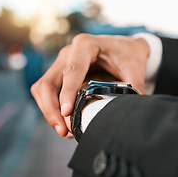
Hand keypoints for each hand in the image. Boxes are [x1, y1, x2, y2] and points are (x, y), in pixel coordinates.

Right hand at [31, 34, 149, 136]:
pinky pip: (45, 91)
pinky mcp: (59, 73)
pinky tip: (63, 122)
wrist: (125, 48)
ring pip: (42, 88)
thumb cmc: (128, 54)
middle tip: (63, 131)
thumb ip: (134, 88)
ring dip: (48, 110)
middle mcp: (69, 52)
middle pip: (48, 81)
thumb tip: (130, 111)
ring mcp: (61, 63)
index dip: (67, 92)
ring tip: (63, 131)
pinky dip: (50, 108)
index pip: (72, 69)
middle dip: (51, 108)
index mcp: (86, 45)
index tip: (67, 112)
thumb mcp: (135, 68)